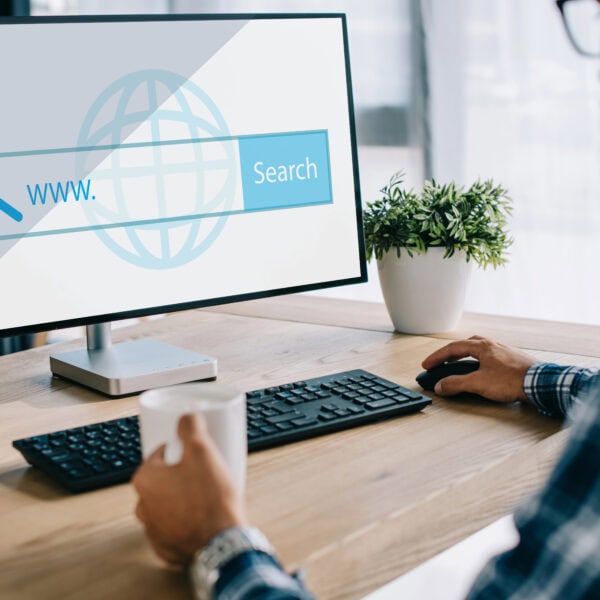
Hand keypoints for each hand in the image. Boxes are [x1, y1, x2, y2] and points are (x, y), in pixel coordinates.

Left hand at [132, 414, 246, 564]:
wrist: (222, 542)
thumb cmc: (210, 498)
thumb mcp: (202, 450)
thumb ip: (190, 427)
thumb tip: (186, 416)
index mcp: (145, 479)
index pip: (160, 453)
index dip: (181, 450)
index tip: (196, 454)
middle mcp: (143, 505)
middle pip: (164, 478)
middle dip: (182, 473)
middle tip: (204, 472)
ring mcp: (154, 529)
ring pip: (168, 503)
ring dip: (184, 497)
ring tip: (207, 494)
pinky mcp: (167, 547)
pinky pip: (175, 526)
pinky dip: (187, 520)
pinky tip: (204, 515)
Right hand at [421, 336, 536, 402]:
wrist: (540, 383)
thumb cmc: (512, 380)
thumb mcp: (478, 383)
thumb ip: (456, 384)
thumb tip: (441, 386)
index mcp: (482, 346)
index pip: (452, 348)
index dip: (437, 357)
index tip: (427, 365)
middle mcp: (492, 345)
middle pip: (465, 345)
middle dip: (450, 354)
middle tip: (440, 363)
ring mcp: (503, 352)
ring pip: (478, 350)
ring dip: (464, 357)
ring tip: (457, 366)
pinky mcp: (512, 362)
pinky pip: (489, 358)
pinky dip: (478, 362)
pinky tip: (480, 371)